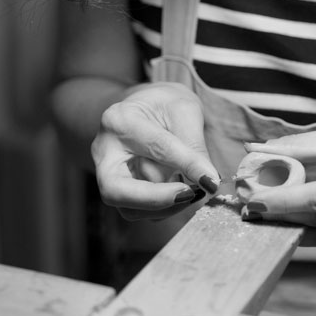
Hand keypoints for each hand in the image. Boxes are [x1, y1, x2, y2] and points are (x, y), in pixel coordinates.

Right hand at [91, 82, 219, 219]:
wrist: (147, 107)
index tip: (211, 180)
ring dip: (166, 207)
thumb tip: (209, 180)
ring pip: (129, 208)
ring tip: (194, 191)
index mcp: (119, 120)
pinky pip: (140, 211)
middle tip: (189, 195)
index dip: (186, 165)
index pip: (155, 147)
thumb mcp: (184, 111)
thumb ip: (194, 145)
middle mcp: (104, 151)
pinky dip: (165, 208)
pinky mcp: (119, 192)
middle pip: (115, 190)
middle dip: (155, 199)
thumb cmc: (165, 105)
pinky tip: (183, 193)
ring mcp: (107, 175)